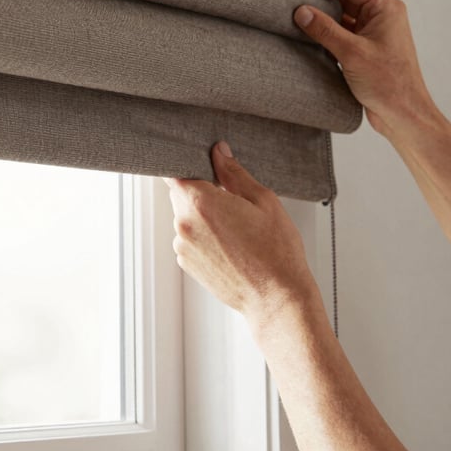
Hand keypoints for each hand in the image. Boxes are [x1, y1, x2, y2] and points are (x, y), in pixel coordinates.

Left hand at [164, 141, 318, 334]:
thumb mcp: (263, 200)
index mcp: (200, 202)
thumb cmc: (276, 252)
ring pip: (186, 216)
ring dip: (203, 215)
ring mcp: (183, 246)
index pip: (173, 170)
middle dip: (200, 190)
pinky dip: (204, 235)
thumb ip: (234, 172)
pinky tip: (231, 244)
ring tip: (236, 227)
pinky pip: (190, 238)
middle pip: (180, 193)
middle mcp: (185, 224)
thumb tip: (218, 152)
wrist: (277, 298)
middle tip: (231, 199)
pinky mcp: (187, 264)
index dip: (185, 163)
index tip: (200, 164)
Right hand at [293, 0, 435, 138]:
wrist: (404, 115)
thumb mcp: (351, 52)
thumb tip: (301, 11)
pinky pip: (342, 32)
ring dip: (321, 17)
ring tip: (297, 20)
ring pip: (342, 15)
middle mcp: (381, 16)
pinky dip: (326, 32)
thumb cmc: (388, 83)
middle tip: (292, 4)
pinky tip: (309, 38)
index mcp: (385, 8)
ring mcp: (373, 32)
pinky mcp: (366, 49)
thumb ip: (324, 29)